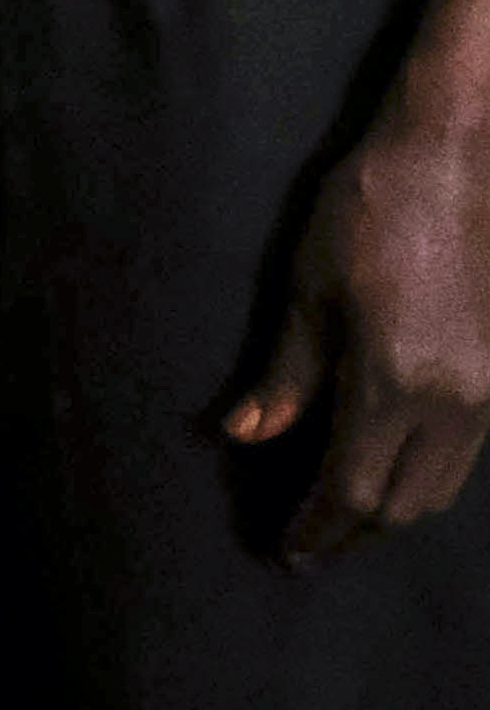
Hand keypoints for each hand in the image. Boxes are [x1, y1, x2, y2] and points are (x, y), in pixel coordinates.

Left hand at [230, 104, 489, 560]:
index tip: (287, 551)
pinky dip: (425, 474)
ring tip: (344, 516)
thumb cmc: (368, 210)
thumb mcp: (308, 289)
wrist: (455, 158)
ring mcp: (489, 392)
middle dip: (356, 531)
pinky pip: (464, 454)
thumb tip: (244, 437)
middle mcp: (456, 401)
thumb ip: (286, 375)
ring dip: (394, 508)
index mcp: (396, 381)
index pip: (354, 487)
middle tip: (310, 544)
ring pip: (443, 485)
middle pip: (406, 502)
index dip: (319, 527)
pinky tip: (389, 466)